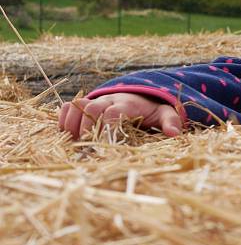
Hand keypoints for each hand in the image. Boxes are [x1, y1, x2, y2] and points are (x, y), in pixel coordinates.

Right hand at [58, 93, 183, 139]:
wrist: (139, 96)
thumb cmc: (151, 110)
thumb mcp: (165, 113)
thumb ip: (171, 121)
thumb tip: (174, 134)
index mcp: (128, 104)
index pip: (113, 112)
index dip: (107, 128)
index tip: (106, 145)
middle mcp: (109, 100)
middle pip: (92, 108)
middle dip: (87, 128)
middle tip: (88, 148)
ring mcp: (95, 101)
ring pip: (77, 106)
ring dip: (72, 125)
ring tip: (75, 143)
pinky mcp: (84, 105)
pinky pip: (68, 107)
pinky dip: (63, 120)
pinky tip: (68, 135)